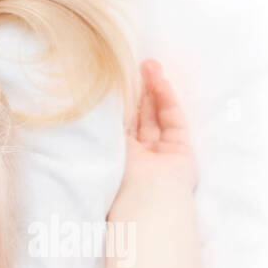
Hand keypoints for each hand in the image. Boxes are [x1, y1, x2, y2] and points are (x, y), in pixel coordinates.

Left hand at [112, 60, 197, 212]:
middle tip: (133, 67)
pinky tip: (159, 81)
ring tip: (148, 65)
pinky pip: (172, 120)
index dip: (118, 106)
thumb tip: (87, 110)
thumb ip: (99, 132)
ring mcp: (161, 154)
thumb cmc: (116, 183)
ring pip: (156, 116)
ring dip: (152, 90)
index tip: (114, 83)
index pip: (118, 129)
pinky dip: (166, 99)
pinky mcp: (180, 150)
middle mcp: (139, 159)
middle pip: (139, 119)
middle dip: (137, 93)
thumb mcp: (101, 152)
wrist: (145, 202)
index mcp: (115, 163)